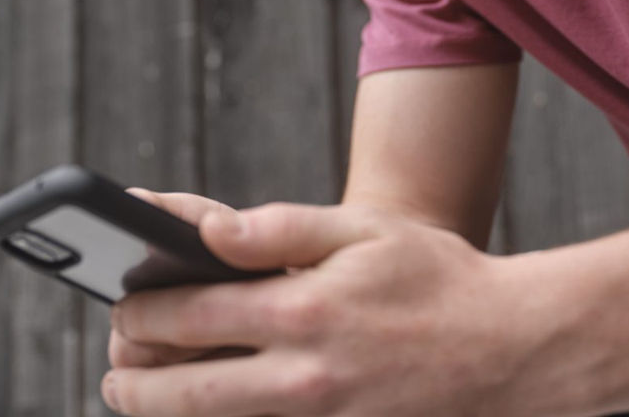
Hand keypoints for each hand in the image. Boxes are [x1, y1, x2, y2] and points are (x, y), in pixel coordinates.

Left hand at [103, 202, 568, 416]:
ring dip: (168, 414)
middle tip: (116, 369)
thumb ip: (277, 229)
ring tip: (146, 394)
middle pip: (180, 397)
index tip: (124, 301)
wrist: (512, 350)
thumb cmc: (437, 278)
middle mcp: (300, 381)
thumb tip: (206, 229)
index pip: (185, 319)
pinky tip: (215, 407)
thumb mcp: (360, 229)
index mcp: (299, 313)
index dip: (138, 310)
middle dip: (132, 381)